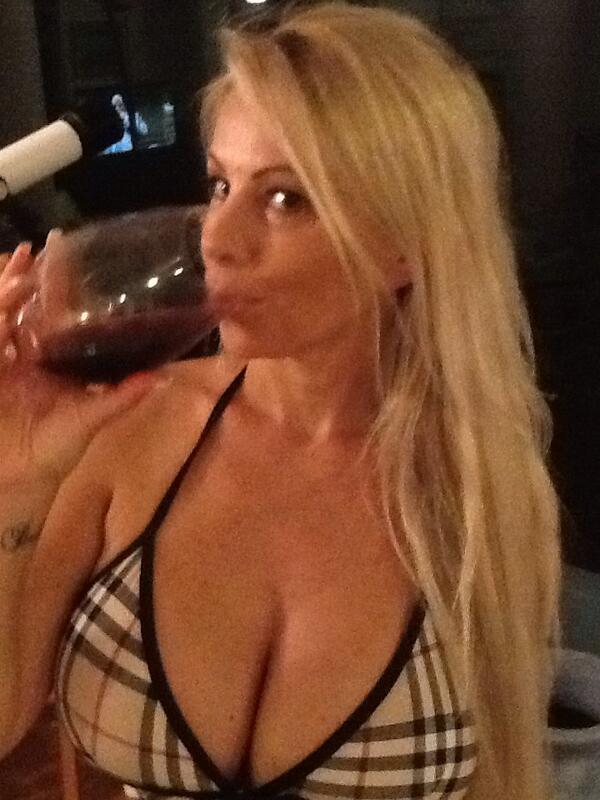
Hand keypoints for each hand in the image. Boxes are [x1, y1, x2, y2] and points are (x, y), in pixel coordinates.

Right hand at [0, 237, 167, 483]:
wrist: (17, 478)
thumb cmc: (54, 451)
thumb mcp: (89, 420)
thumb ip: (120, 397)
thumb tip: (161, 378)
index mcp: (48, 361)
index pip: (53, 317)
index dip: (56, 289)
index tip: (61, 255)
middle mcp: (22, 356)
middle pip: (21, 308)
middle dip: (25, 279)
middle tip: (38, 250)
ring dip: (6, 292)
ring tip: (19, 267)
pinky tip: (3, 301)